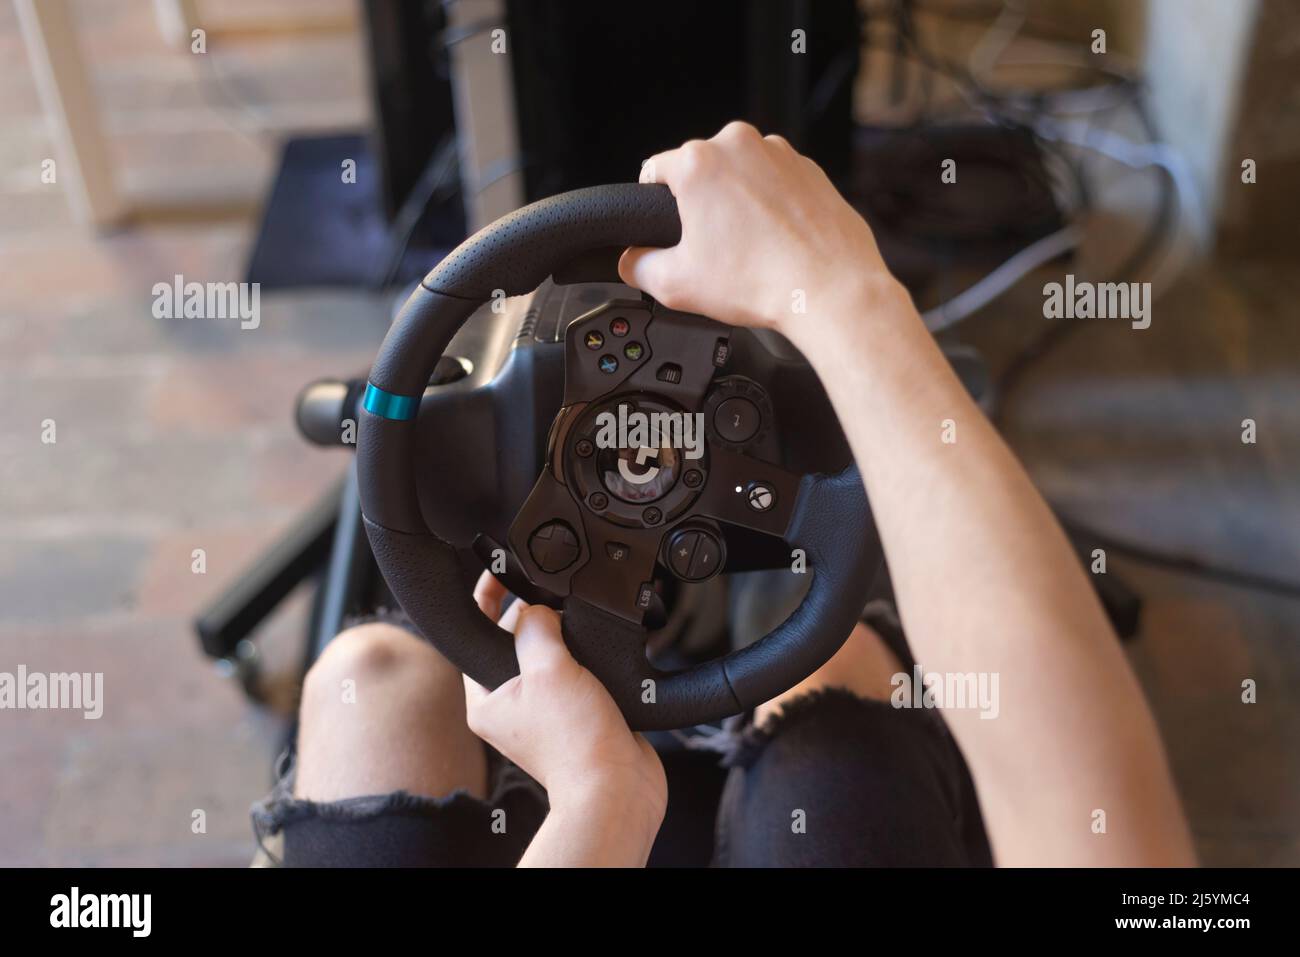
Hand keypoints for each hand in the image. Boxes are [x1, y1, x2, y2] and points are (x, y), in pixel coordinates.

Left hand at [467, 573, 666, 826]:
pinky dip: (586, 657)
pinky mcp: (576, 714)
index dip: (488, 598)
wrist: (618, 787)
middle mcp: (511, 706)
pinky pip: (575, 672)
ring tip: (577, 619)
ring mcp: (544, 711)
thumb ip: (536, 629)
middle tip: (552, 596)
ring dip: (564, 635)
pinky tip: (599, 647)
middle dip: (533, 615)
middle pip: (514, 640)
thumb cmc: (575, 743)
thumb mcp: (548, 670)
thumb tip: (538, 608)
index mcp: (486, 700)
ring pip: (548, 655)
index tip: (502, 570)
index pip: (477, 635)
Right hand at [618, 120, 902, 344]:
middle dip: (700, 206)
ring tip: (749, 249)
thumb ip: (638, 267)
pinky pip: (776, 184)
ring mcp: (780, 154)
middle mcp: (739, 145)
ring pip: (741, 176)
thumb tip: (631, 261)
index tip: (663, 227)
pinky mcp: (810, 170)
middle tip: (712, 249)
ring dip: (737, 205)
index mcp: (699, 163)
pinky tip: (776, 243)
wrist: (829, 290)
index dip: (650, 204)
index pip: (653, 171)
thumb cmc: (760, 281)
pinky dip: (771, 208)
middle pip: (701, 172)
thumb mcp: (676, 285)